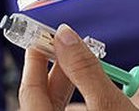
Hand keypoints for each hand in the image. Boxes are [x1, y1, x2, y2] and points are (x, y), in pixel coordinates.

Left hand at [19, 25, 138, 110]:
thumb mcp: (109, 103)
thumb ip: (84, 68)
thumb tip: (64, 35)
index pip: (30, 91)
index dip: (35, 60)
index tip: (41, 36)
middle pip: (41, 101)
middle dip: (55, 70)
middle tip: (66, 45)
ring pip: (54, 110)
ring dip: (67, 84)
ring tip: (81, 63)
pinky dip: (76, 101)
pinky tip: (90, 88)